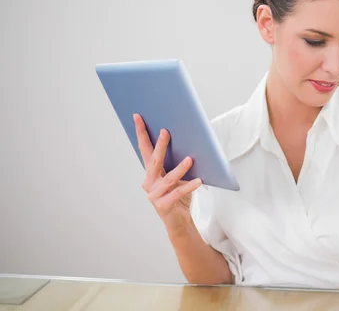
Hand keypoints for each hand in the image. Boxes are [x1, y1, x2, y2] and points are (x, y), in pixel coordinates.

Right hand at [134, 113, 202, 232]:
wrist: (179, 222)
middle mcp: (149, 182)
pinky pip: (177, 193)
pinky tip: (199, 181)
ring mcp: (154, 195)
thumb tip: (190, 139)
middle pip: (154, 161)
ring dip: (180, 168)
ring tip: (190, 159)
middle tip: (166, 131)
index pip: (145, 150)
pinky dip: (188, 186)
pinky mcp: (163, 206)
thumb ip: (177, 162)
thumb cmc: (179, 195)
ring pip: (168, 178)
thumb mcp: (178, 176)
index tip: (138, 117)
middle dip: (160, 145)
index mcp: (151, 173)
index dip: (141, 133)